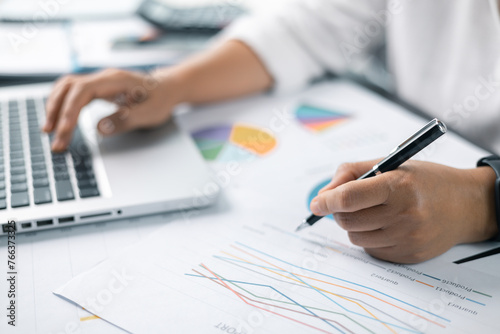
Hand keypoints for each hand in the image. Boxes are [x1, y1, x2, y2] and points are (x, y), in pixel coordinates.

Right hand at [44, 68, 184, 151]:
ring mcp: (99, 82)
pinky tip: (59, 119)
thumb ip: (124, 120)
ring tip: (50, 130)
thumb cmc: (161, 100)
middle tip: (53, 137)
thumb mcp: (148, 114)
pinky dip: (63, 105)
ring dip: (55, 107)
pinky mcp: (98, 88)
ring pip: (67, 88)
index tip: (64, 131)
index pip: (82, 91)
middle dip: (57, 112)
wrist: (168, 89)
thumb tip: (99, 129)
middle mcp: (103, 78)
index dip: (70, 111)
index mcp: (114, 81)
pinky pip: (73, 93)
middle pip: (68, 88)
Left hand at [310, 160, 497, 262]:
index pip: (348, 198)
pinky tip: (386, 225)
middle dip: (339, 210)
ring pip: (355, 237)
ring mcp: (407, 238)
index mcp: (398, 185)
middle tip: (349, 202)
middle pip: (347, 219)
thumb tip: (323, 194)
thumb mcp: (391, 164)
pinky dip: (369, 238)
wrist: (466, 205)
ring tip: (372, 212)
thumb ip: (352, 173)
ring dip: (354, 224)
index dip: (325, 200)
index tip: (317, 203)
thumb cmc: (425, 181)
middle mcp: (404, 214)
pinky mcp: (408, 256)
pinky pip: (370, 250)